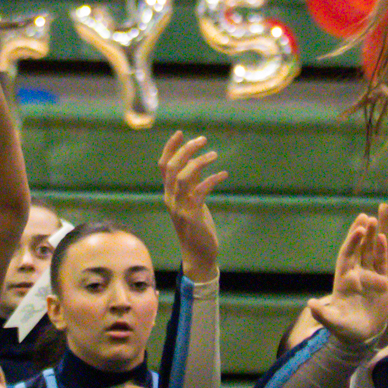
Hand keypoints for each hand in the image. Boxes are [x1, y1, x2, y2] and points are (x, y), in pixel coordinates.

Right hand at [159, 132, 227, 280]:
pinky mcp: (192, 216)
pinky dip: (211, 180)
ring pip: (183, 178)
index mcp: (169, 193)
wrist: (198, 255)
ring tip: (214, 155)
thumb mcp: (192, 200)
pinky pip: (199, 193)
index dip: (170, 148)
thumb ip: (193, 183)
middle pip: (172, 168)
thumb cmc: (196, 226)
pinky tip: (223, 174)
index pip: (164, 167)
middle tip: (202, 140)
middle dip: (186, 151)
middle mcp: (171, 199)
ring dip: (199, 163)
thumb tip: (197, 161)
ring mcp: (179, 208)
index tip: (180, 132)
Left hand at [310, 213, 387, 344]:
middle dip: (360, 233)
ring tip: (376, 219)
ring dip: (372, 237)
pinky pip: (381, 263)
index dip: (351, 242)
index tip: (358, 230)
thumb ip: (323, 314)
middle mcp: (355, 274)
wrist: (362, 338)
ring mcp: (368, 277)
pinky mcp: (381, 282)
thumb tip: (310, 304)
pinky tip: (385, 237)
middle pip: (357, 249)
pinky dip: (382, 250)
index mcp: (343, 280)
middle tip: (365, 215)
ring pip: (369, 252)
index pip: (347, 256)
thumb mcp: (333, 323)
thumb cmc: (345, 330)